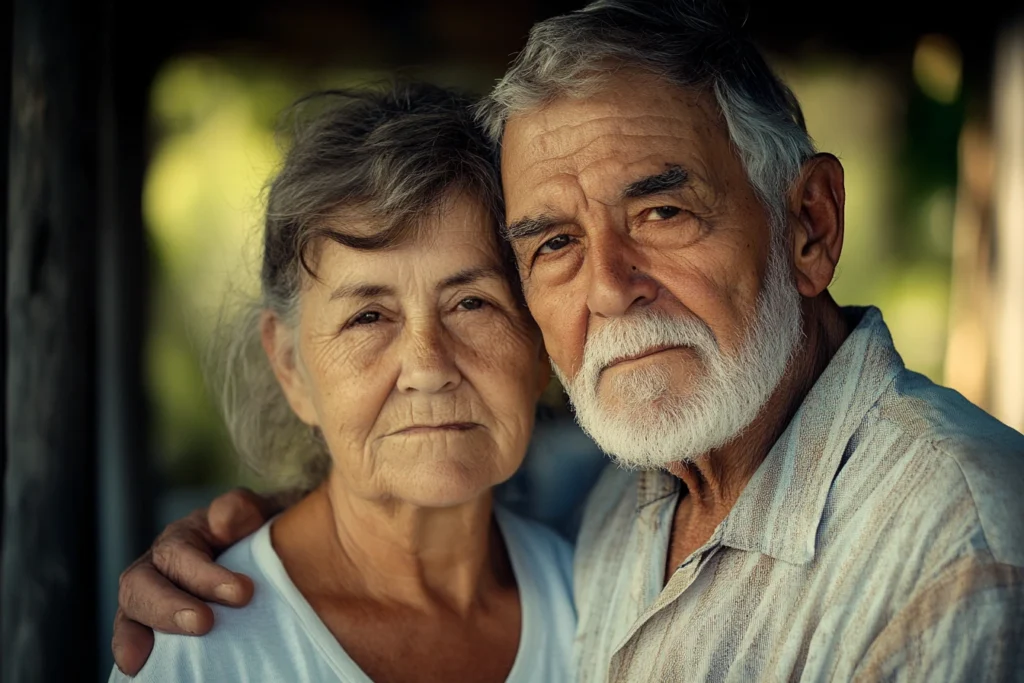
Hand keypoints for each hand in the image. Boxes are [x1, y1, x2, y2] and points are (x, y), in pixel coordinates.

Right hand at [111, 487, 280, 675]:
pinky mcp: (154, 627)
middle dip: (168, 607)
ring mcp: (152, 598)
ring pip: (129, 614)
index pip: (180, 553)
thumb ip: (241, 510)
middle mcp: (159, 568)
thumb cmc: (259, 534)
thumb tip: (222, 522)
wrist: (268, 550)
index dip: (205, 575)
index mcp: (184, 536)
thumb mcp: (257, 513)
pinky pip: (134, 639)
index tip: (241, 593)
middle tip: (203, 623)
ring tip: (143, 661)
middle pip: (141, 585)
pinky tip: (138, 671)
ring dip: (134, 637)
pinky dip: (131, 652)